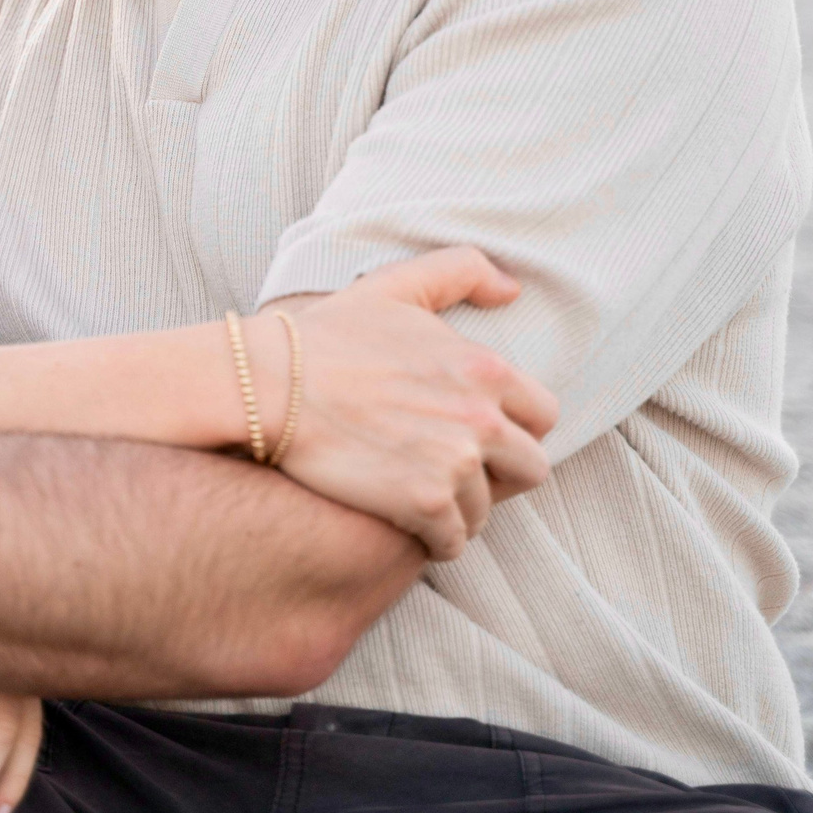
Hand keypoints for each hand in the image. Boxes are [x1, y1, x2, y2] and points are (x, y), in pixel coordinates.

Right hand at [269, 247, 559, 559]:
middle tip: (459, 474)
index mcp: (484, 367)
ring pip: (488, 510)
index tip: (483, 437)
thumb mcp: (394, 286)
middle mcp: (482, 417)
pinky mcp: (424, 504)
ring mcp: (455, 464)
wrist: (268, 384)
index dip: (516, 428)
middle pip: (532, 469)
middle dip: (501, 475)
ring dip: (461, 510)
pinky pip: (455, 542)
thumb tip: (511, 289)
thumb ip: (460, 271)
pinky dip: (437, 540)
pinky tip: (411, 525)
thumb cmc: (326, 335)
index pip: (543, 414)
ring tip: (426, 499)